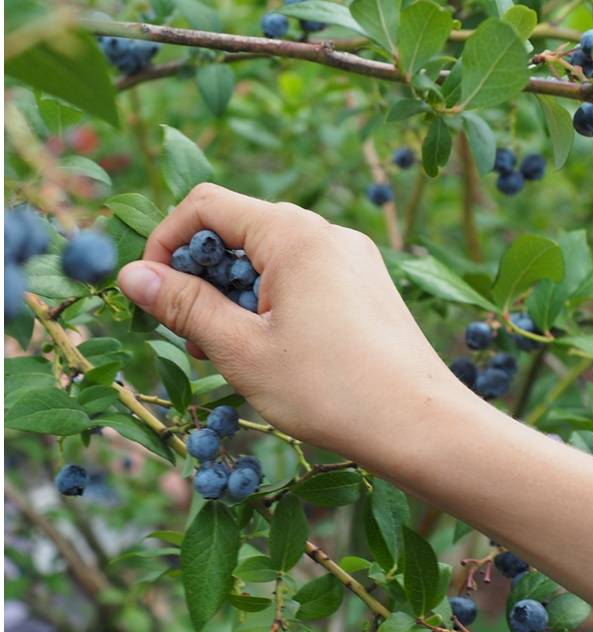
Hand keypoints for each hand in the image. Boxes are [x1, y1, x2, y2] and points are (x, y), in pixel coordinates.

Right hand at [118, 183, 466, 464]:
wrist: (422, 425)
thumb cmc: (332, 391)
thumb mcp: (242, 350)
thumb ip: (184, 306)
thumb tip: (131, 274)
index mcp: (295, 234)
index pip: (206, 206)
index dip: (165, 243)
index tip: (152, 293)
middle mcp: (329, 234)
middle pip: (242, 231)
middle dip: (203, 276)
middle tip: (193, 337)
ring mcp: (354, 259)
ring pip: (274, 259)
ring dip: (238, 295)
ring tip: (232, 352)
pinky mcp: (368, 286)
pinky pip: (307, 278)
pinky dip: (275, 303)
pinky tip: (275, 350)